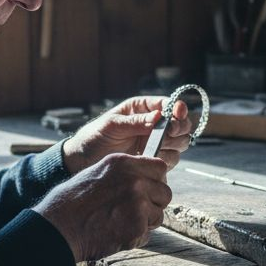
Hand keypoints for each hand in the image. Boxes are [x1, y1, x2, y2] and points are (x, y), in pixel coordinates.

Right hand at [33, 153, 171, 260]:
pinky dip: (135, 238)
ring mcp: (137, 204)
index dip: (155, 180)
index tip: (148, 189)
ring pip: (158, 215)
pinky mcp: (137, 227)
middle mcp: (134, 181)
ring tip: (120, 223)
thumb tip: (145, 178)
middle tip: (133, 211)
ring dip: (144, 222)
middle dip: (154, 203)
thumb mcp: (98, 173)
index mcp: (124, 163)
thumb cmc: (74, 202)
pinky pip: (147, 234)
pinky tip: (116, 234)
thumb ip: (124, 173)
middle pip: (165, 192)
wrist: (60, 227)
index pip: (160, 167)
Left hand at [62, 96, 193, 172]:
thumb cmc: (95, 136)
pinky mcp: (154, 160)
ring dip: (173, 145)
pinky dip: (165, 160)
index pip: (168, 104)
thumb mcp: (112, 125)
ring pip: (180, 143)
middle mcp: (153, 124)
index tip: (178, 112)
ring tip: (155, 148)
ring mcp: (155, 143)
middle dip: (179, 128)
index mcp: (143, 108)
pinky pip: (171, 160)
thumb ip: (136, 121)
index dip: (177, 108)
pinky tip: (150, 159)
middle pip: (181, 124)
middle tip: (168, 133)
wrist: (84, 161)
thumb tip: (158, 116)